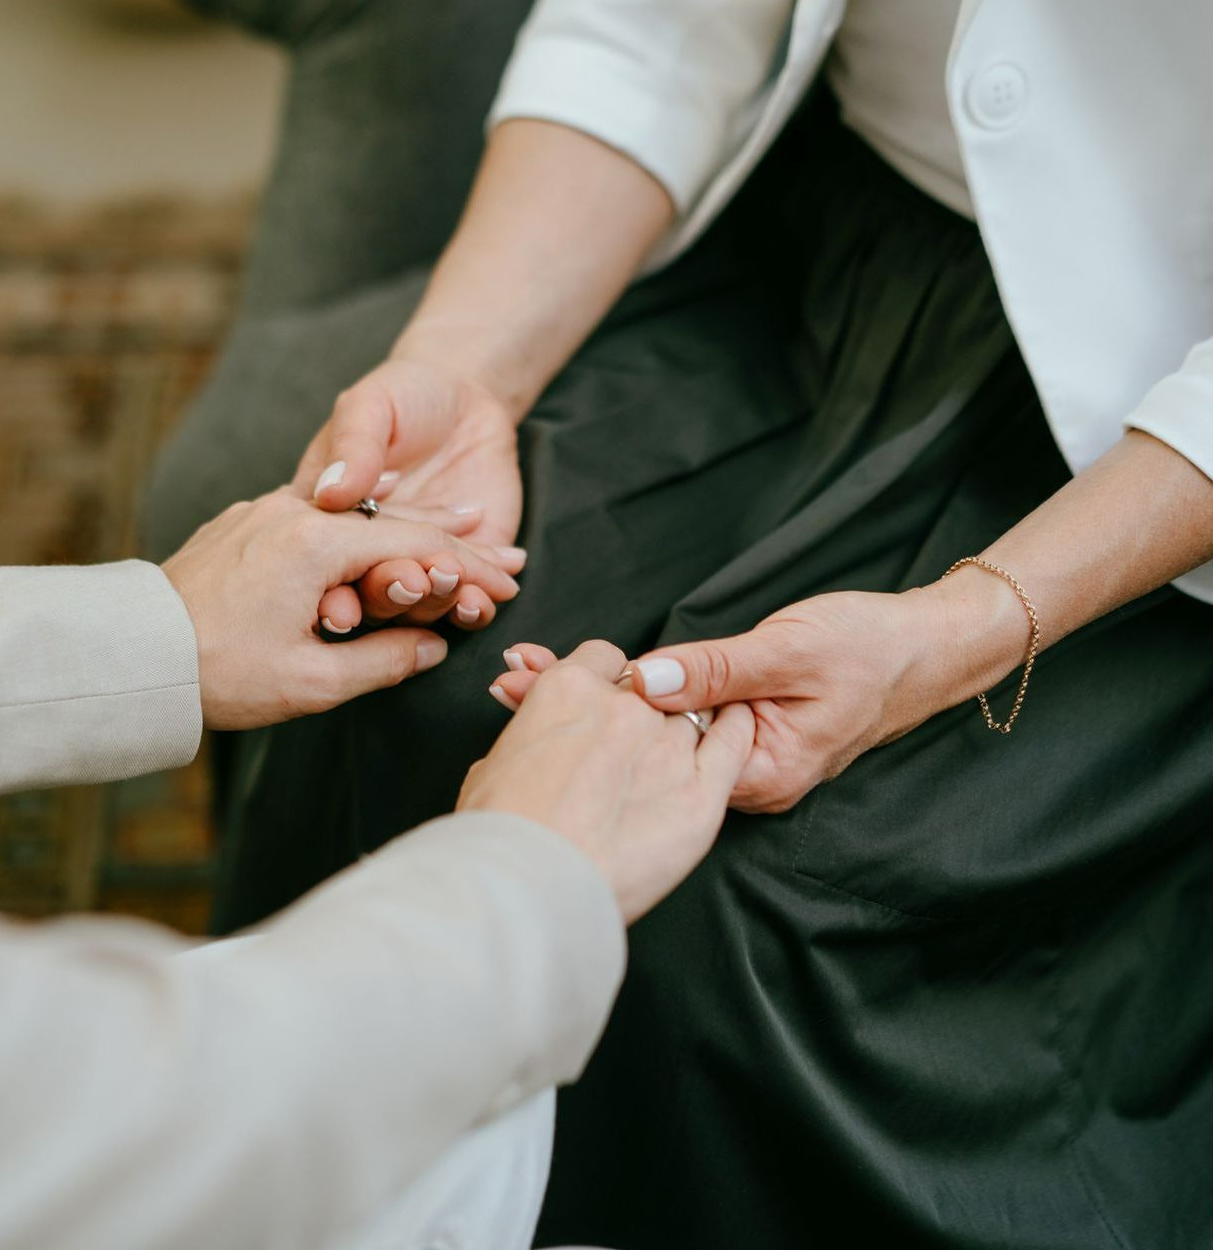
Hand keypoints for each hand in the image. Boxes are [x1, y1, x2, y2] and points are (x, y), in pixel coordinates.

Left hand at [161, 490, 520, 729]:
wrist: (130, 654)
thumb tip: (434, 645)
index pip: (418, 549)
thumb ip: (386, 660)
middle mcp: (293, 510)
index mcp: (316, 543)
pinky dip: (363, 524)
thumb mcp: (312, 682)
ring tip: (462, 523)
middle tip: (506, 549)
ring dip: (411, 526)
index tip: (510, 584)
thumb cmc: (219, 673)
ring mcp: (265, 511)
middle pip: (396, 521)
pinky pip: (321, 516)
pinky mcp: (245, 522)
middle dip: (455, 538)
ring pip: (359, 515)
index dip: (470, 569)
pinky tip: (385, 519)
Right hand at [294, 357, 523, 630]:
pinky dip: (480, 605)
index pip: (324, 566)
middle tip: (410, 583)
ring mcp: (418, 569)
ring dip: (438, 602)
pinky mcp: (466, 573)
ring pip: (422, 607)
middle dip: (390, 596)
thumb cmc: (404, 397)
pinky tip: (493, 590)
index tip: (337, 609)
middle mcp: (368, 558)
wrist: (468, 404)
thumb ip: (354, 446)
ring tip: (457, 578)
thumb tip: (330, 491)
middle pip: (372, 594)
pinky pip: (469, 602)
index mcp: (327, 525)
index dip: (329, 592)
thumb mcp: (371, 407)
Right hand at [461, 640, 753, 922]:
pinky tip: (738, 723)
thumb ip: (523, 739)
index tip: (604, 705)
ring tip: (671, 759)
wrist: (529, 888)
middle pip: (650, 688)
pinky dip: (738, 727)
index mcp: (568, 689)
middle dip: (643, 709)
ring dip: (684, 728)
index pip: (603, 658)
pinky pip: (734, 741)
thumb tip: (528, 738)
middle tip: (628, 747)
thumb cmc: (499, 835)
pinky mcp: (701, 792)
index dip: (606, 681)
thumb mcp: (491, 768)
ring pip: (691, 715)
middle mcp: (624, 707)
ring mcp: (667, 747)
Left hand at [488, 582, 1029, 813]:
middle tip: (503, 679)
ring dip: (592, 703)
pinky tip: (583, 680)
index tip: (523, 687)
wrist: (925, 650)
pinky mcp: (738, 731)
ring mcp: (738, 758)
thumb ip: (718, 671)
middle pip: (640, 751)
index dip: (585, 722)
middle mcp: (742, 779)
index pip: (652, 755)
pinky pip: (675, 719)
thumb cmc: (870, 650)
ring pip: (651, 734)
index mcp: (758, 774)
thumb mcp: (791, 652)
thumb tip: (643, 680)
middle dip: (572, 715)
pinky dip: (630, 696)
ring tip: (521, 676)